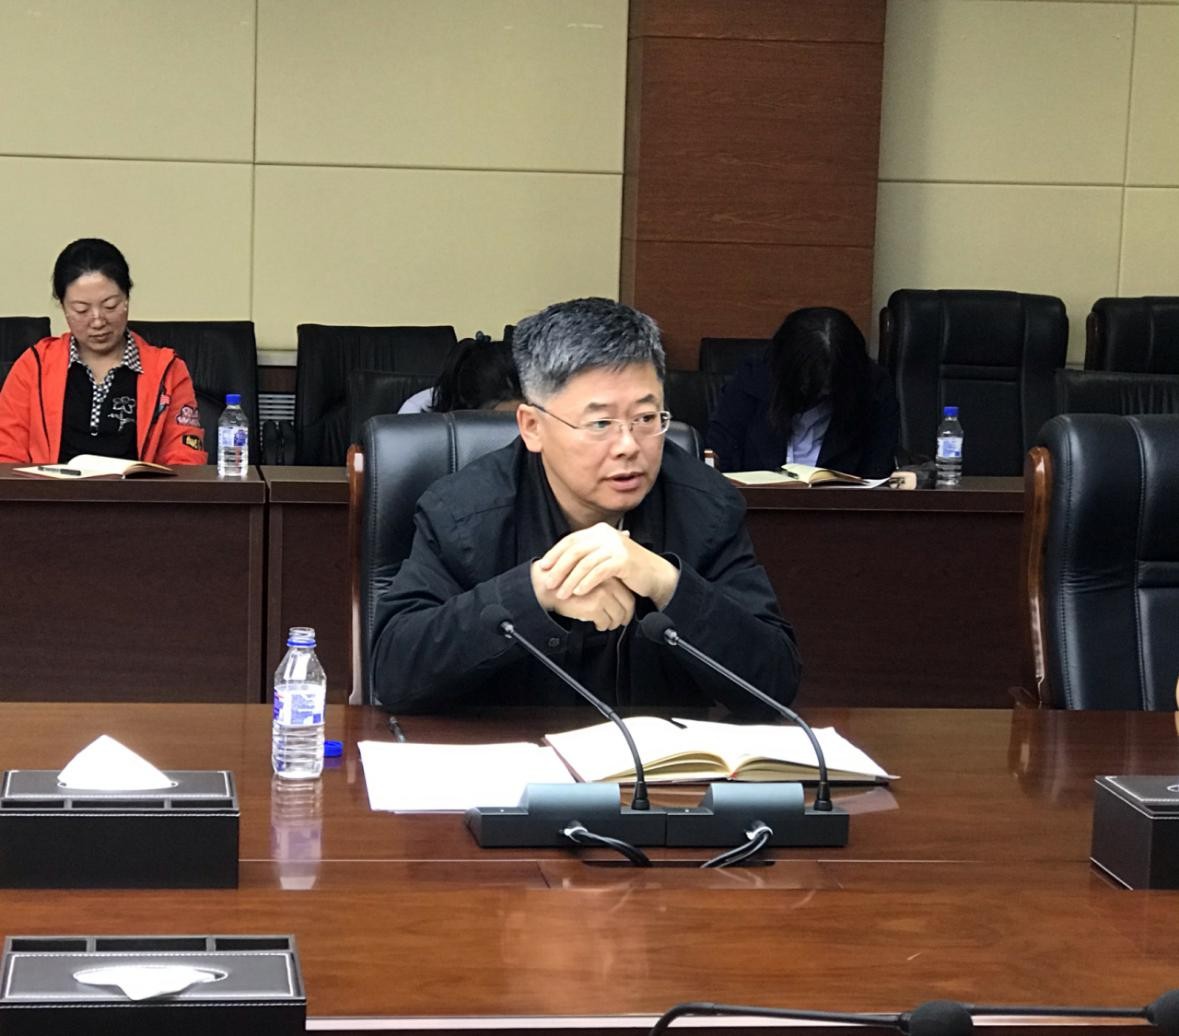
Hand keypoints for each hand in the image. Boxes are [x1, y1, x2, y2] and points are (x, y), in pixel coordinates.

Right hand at [530, 567, 634, 630]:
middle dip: (624, 617)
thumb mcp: (587, 574)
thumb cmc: (564, 580)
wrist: (546, 585)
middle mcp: (608, 583)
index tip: (625, 613)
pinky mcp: (593, 606)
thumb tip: (617, 587)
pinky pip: (604, 622)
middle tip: (620, 623)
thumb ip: (603, 578)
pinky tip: (597, 625)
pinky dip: (602, 626)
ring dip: (613, 624)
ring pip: (617, 616)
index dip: (628, 608)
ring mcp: (601, 594)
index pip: (628, 594)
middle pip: (627, 606)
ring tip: (607, 625)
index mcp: (608, 574)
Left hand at [536, 523, 678, 608]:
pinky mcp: (623, 559)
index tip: (543, 567)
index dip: (555, 553)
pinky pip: (599, 571)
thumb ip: (587, 555)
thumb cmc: (627, 569)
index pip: (571, 540)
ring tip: (562, 593)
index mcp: (599, 531)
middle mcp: (606, 535)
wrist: (655, 574)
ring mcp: (616, 546)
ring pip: (585, 563)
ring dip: (571, 580)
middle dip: (559, 568)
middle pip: (575, 550)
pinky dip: (587, 582)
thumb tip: (559, 563)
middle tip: (548, 583)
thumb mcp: (604, 557)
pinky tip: (579, 592)